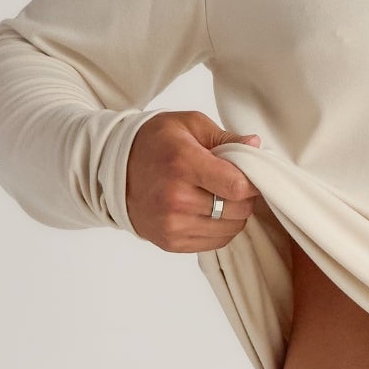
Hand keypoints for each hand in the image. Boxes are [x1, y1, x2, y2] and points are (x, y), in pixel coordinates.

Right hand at [124, 112, 262, 250]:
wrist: (113, 169)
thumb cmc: (155, 143)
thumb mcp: (189, 125)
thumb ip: (226, 137)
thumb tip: (256, 146)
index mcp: (183, 163)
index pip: (237, 186)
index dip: (251, 181)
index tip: (249, 174)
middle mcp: (176, 198)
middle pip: (238, 209)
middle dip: (245, 196)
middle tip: (233, 183)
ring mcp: (172, 224)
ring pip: (231, 229)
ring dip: (234, 214)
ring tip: (220, 196)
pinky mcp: (171, 242)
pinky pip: (216, 243)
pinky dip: (221, 228)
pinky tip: (209, 211)